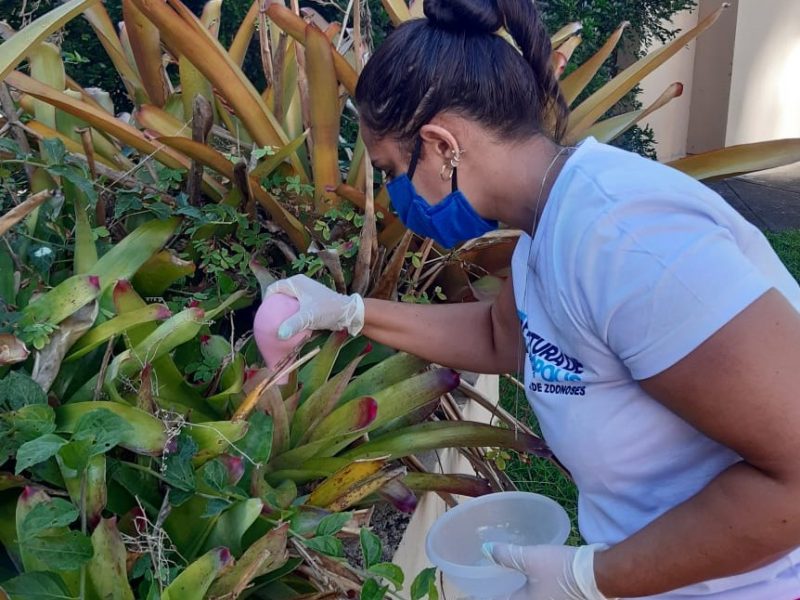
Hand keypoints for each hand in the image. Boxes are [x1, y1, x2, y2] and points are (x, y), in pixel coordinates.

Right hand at [265, 275, 364, 338]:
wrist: (348, 313)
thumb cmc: (328, 310)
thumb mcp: (309, 317)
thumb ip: (293, 324)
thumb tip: (279, 334)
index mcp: (296, 282)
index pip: (274, 288)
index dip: (266, 300)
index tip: (264, 315)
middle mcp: (300, 284)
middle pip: (280, 294)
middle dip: (274, 306)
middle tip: (270, 321)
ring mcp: (306, 292)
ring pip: (288, 301)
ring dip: (284, 311)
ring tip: (278, 324)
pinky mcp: (311, 300)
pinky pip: (296, 306)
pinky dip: (292, 314)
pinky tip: (291, 326)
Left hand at [482, 542, 614, 599]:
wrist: (600, 575)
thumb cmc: (561, 569)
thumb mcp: (530, 558)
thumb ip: (506, 555)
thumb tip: (485, 550)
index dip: (483, 595)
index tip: (472, 592)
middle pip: (513, 598)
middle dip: (501, 591)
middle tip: (489, 583)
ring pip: (527, 597)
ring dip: (516, 590)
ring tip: (507, 580)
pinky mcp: (563, 599)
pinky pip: (539, 595)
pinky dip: (529, 589)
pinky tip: (530, 579)